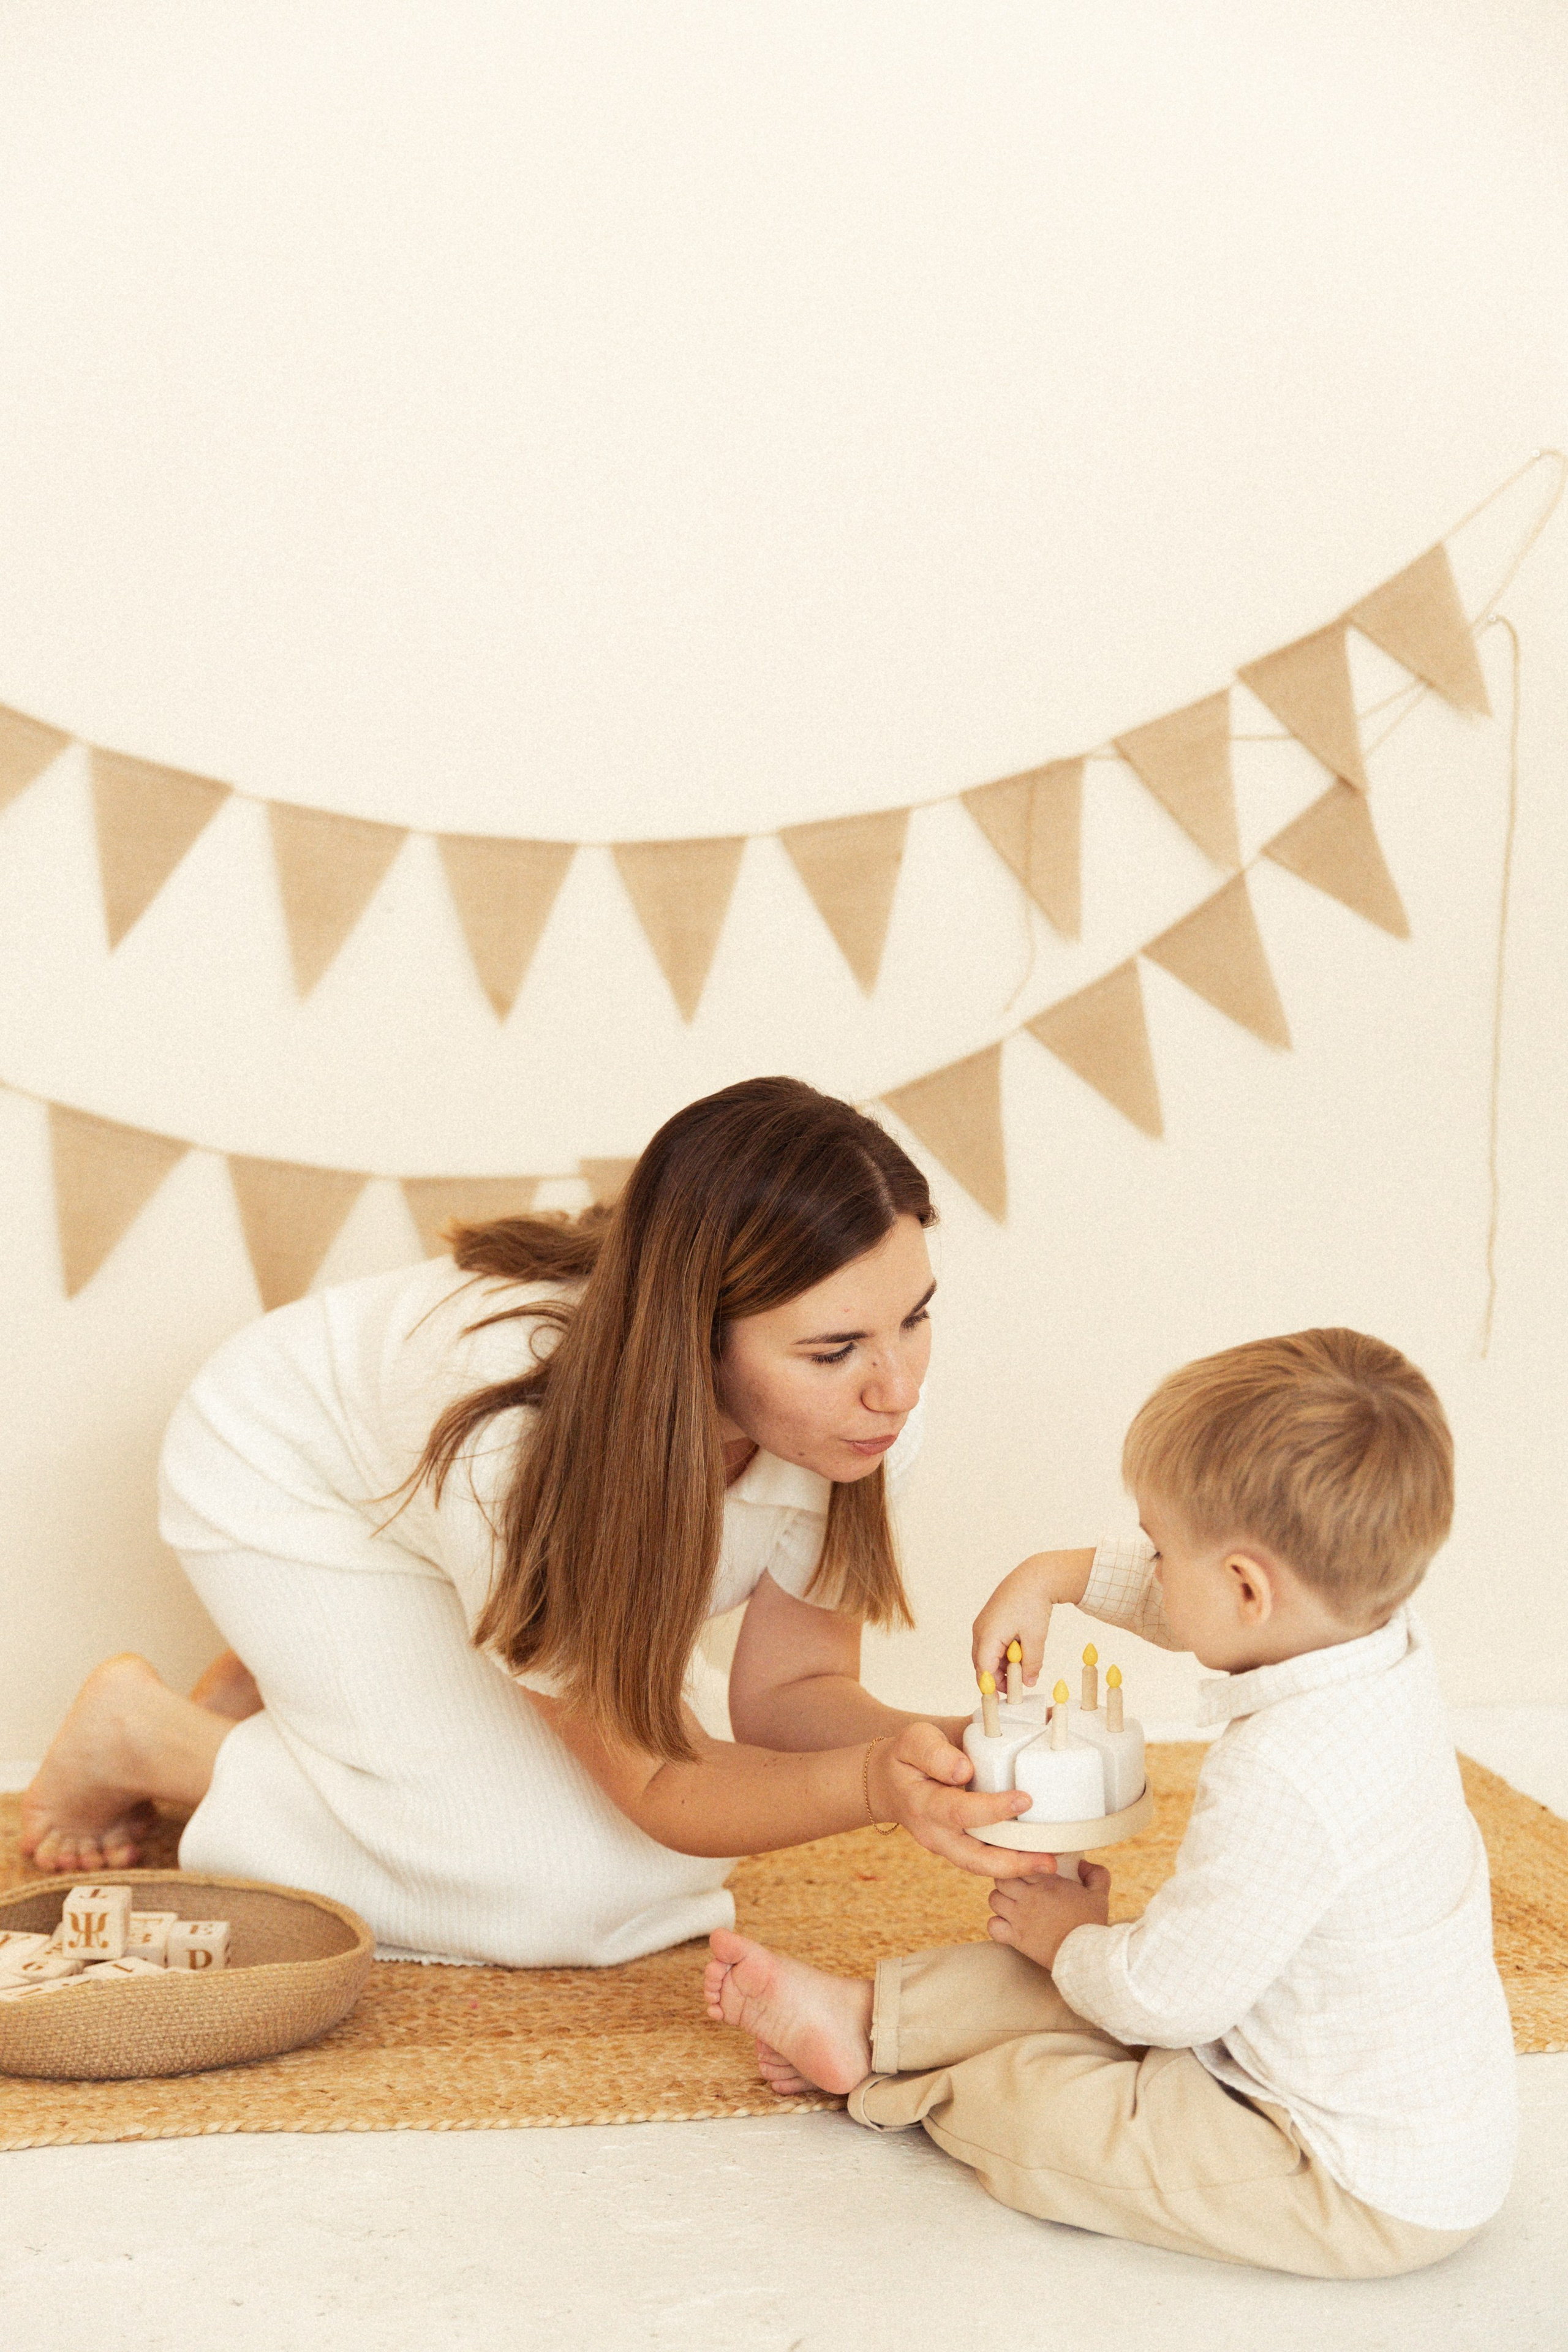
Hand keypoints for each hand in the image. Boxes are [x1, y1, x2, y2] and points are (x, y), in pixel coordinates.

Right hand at [871, 1721, 1060, 1882]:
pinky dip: (1012, 1864)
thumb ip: (935, 1752)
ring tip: (1051, 1863)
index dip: (993, 1809)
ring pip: (982, 1867)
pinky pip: (985, 1862)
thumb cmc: (908, 1756)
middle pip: (973, 1858)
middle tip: (1048, 1858)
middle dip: (1012, 1861)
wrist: (889, 1783)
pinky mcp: (959, 1849)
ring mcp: (946, 1847)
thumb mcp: (913, 1740)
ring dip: (1017, 1869)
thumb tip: (964, 1769)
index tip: (1025, 1798)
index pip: (960, 1812)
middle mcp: (935, 1835)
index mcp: (923, 1804)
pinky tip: (1040, 1857)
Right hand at [971, 1547, 1094, 1690]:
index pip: (984, 1671)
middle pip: (982, 1665)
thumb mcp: (1036, 1638)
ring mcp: (982, 1625)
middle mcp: (979, 1631)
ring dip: (1003, 1665)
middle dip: (999, 1678)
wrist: (1033, 1577)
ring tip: (1024, 1665)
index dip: (993, 1688)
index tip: (1005, 1700)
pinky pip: (991, 1644)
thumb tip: (1027, 1683)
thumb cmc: (1033, 1605)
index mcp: (987, 1636)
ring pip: (987, 1655)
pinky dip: (1003, 1653)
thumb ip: (1031, 1664)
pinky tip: (1020, 1651)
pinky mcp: (989, 1621)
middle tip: (1018, 1687)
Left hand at [987, 1861, 1109, 1967]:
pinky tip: (1007, 1927)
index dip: (1021, 1868)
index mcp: (1046, 1882)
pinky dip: (996, 1926)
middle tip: (1016, 1890)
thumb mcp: (1099, 1894)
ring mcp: (1020, 1917)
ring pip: (994, 1900)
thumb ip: (1095, 1874)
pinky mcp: (1016, 1938)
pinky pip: (993, 1926)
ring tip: (1011, 1907)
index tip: (1027, 1876)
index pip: (1020, 1864)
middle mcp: (1029, 1896)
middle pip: (1001, 1879)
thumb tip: (1083, 1864)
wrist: (1085, 1954)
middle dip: (1006, 1882)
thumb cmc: (1091, 1924)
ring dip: (1000, 1902)